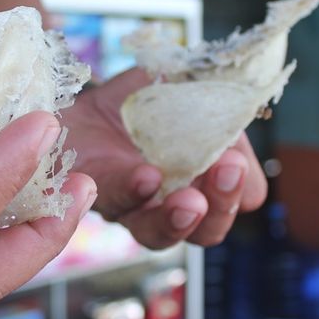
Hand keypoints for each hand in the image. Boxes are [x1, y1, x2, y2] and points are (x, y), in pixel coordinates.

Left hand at [60, 67, 266, 248]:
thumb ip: (213, 91)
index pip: (239, 197)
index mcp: (201, 177)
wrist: (75, 97)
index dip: (243, 184)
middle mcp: (167, 202)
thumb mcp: (182, 85)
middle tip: (227, 173)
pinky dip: (132, 190)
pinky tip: (145, 176)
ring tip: (190, 199)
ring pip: (158, 233)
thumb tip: (242, 94)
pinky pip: (115, 200)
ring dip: (178, 218)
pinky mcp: (92, 194)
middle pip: (206, 229)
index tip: (235, 158)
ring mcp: (128, 206)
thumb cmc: (137, 97)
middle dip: (221, 205)